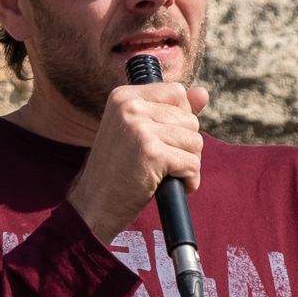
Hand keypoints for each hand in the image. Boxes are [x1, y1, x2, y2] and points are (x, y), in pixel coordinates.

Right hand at [66, 81, 209, 244]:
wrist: (94, 204)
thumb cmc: (119, 169)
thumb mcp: (140, 131)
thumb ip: (172, 109)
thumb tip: (203, 92)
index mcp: (123, 96)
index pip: (177, 92)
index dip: (178, 119)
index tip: (159, 138)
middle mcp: (129, 106)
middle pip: (190, 119)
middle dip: (184, 146)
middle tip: (157, 161)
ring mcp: (139, 128)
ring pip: (195, 141)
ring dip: (186, 163)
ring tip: (160, 173)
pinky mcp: (151, 153)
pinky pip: (192, 164)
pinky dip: (188, 180)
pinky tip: (165, 185)